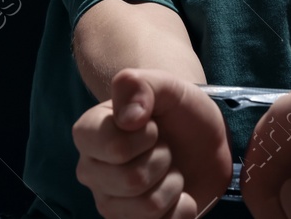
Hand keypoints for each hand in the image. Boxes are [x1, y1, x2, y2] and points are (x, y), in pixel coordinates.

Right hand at [73, 67, 232, 218]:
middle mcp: (91, 171)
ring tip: (170, 169)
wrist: (202, 141)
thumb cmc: (177, 111)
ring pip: (148, 207)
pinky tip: (178, 194)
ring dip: (173, 184)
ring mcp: (109, 203)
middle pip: (133, 180)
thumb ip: (140, 86)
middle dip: (163, 160)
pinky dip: (182, 209)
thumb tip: (129, 119)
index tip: (153, 125)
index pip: (115, 148)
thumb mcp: (166, 85)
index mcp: (88, 133)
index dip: (147, 136)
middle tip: (164, 147)